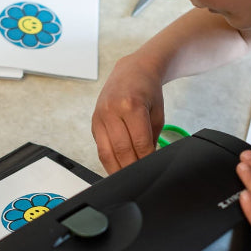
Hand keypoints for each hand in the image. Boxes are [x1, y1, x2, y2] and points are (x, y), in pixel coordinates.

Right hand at [91, 53, 165, 173]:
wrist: (132, 71)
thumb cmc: (148, 92)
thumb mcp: (157, 113)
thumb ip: (152, 138)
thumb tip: (147, 162)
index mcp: (131, 106)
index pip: (139, 143)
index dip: (146, 160)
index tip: (151, 170)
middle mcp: (112, 110)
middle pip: (122, 150)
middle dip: (132, 168)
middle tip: (141, 177)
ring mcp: (100, 116)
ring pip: (107, 153)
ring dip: (118, 169)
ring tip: (128, 178)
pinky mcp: (94, 122)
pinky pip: (100, 148)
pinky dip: (109, 161)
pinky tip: (117, 168)